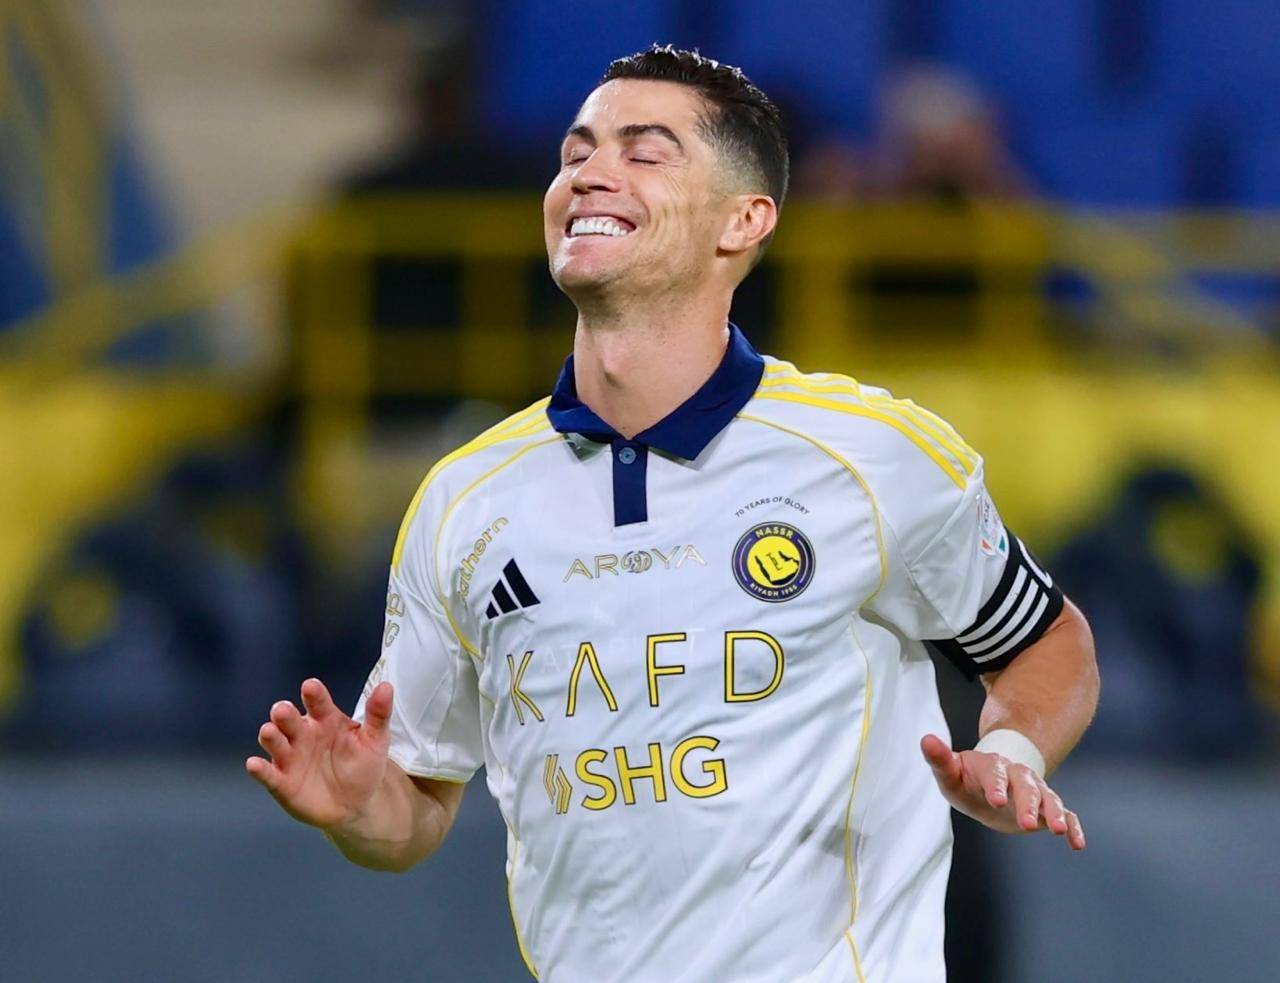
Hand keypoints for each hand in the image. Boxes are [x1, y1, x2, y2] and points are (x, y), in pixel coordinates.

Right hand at [246, 678, 393, 829]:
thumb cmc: (363, 765)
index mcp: (325, 719)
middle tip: (283, 710)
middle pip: (289, 720)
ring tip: (269, 731)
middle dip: (285, 714)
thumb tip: (387, 686)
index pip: (318, 702)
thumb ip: (378, 715)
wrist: (356, 804)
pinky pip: (268, 774)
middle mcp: (303, 734)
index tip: (311, 686)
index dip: (314, 694)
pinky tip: (254, 764)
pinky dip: (260, 769)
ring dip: (270, 736)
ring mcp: (290, 757)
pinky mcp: (281, 782)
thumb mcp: (375, 740)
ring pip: (275, 742)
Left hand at [920, 733, 1084, 850]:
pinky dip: (1073, 825)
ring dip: (1055, 812)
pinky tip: (1077, 843)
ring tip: (1060, 830)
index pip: (995, 773)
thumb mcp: (950, 774)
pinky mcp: (1047, 808)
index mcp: (992, 766)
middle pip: (1026, 785)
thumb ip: (940, 760)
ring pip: (1049, 797)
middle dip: (1028, 803)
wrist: (989, 787)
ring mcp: (1035, 790)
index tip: (996, 801)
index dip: (996, 785)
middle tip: (1026, 825)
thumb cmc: (966, 780)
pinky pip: (1066, 813)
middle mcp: (1018, 775)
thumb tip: (926, 739)